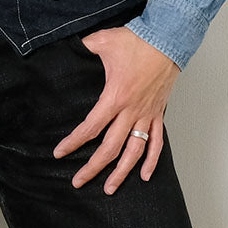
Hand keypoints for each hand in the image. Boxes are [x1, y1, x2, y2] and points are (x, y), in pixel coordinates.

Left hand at [52, 27, 180, 194]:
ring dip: (122, 172)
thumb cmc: (137, 40)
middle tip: (78, 182)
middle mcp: (131, 111)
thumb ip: (83, 47)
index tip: (60, 153)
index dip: (73, 142)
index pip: (91, 127)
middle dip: (93, 168)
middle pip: (110, 148)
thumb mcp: (102, 40)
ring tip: (110, 188)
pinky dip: (152, 160)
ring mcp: (147, 114)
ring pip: (134, 151)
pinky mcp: (158, 113)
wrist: (167, 39)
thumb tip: (67, 47)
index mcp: (115, 97)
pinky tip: (146, 176)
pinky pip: (157, 142)